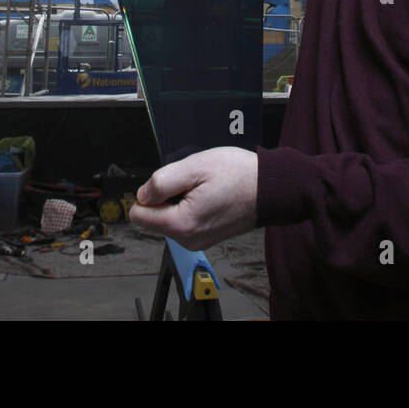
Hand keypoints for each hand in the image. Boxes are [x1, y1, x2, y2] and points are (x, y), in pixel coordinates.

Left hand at [128, 146, 257, 250]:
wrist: (269, 189)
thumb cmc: (239, 175)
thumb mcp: (195, 166)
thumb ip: (161, 182)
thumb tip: (142, 195)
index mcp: (182, 224)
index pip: (138, 215)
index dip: (149, 193)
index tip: (169, 183)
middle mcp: (188, 239)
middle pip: (153, 217)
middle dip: (165, 197)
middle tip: (191, 183)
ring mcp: (197, 240)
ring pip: (168, 219)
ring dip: (178, 201)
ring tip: (203, 188)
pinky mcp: (205, 237)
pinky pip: (183, 222)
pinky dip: (190, 207)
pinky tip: (208, 196)